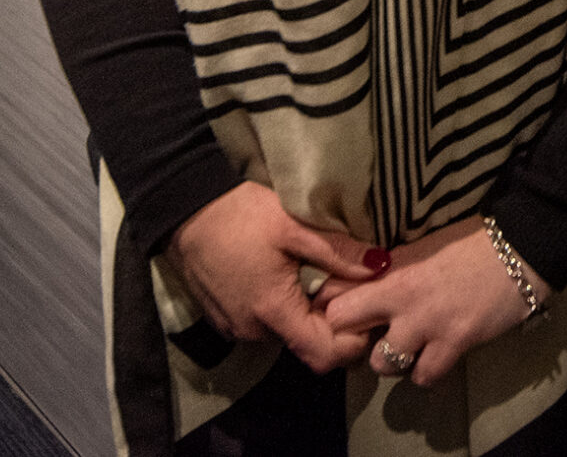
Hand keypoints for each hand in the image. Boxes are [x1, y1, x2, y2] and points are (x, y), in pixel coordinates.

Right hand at [166, 183, 377, 373]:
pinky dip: (284, 310)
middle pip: (307, 345)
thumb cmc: (241, 216)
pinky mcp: (225, 318)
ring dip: (308, 315)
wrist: (184, 211)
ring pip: (287, 335)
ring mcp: (235, 327)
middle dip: (334, 323)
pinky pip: (266, 325)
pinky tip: (293, 279)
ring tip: (323, 279)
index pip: (323, 355)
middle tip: (350, 287)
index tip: (367, 313)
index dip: (352, 342)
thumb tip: (381, 267)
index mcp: (273, 311)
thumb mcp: (294, 227)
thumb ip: (339, 252)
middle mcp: (254, 330)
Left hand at [321, 218, 549, 390]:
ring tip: (410, 348)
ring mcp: (428, 324)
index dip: (338, 311)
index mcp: (392, 272)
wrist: (521, 247)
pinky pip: (425, 375)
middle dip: (356, 337)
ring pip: (384, 364)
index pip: (336, 301)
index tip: (348, 314)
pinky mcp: (455, 342)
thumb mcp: (423, 246)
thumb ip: (391, 267)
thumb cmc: (472, 240)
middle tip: (374, 335)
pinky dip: (428, 371)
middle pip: (347, 333)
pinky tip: (437, 356)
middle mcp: (402, 301)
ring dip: (394, 360)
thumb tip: (361, 278)